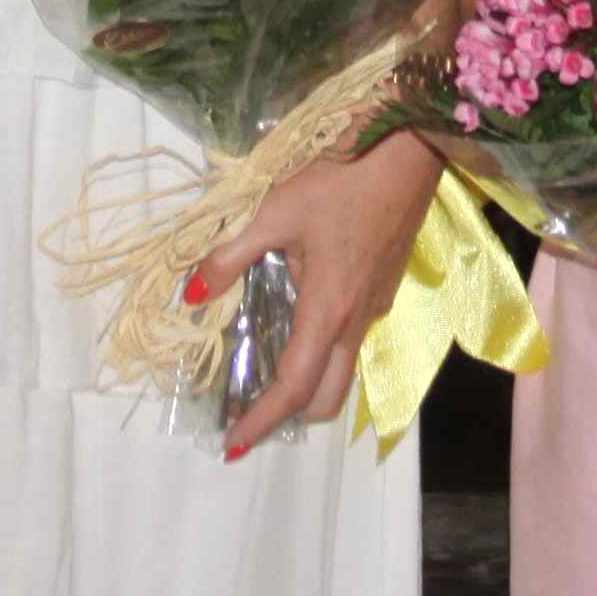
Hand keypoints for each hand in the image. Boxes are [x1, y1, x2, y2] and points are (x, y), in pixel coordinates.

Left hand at [201, 131, 445, 456]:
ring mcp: (376, 306)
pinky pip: (351, 339)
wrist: (408, 150)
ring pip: (343, 369)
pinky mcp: (383, 288)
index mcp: (328, 311)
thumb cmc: (340, 178)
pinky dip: (322, 353)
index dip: (263, 420)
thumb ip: (229, 256)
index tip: (234, 445)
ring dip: (308, 386)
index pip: (294, 388)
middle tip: (249, 416)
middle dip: (289, 416)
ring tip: (267, 377)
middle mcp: (357, 321)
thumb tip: (189, 294)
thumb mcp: (274, 211)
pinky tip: (298, 322)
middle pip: (326, 395)